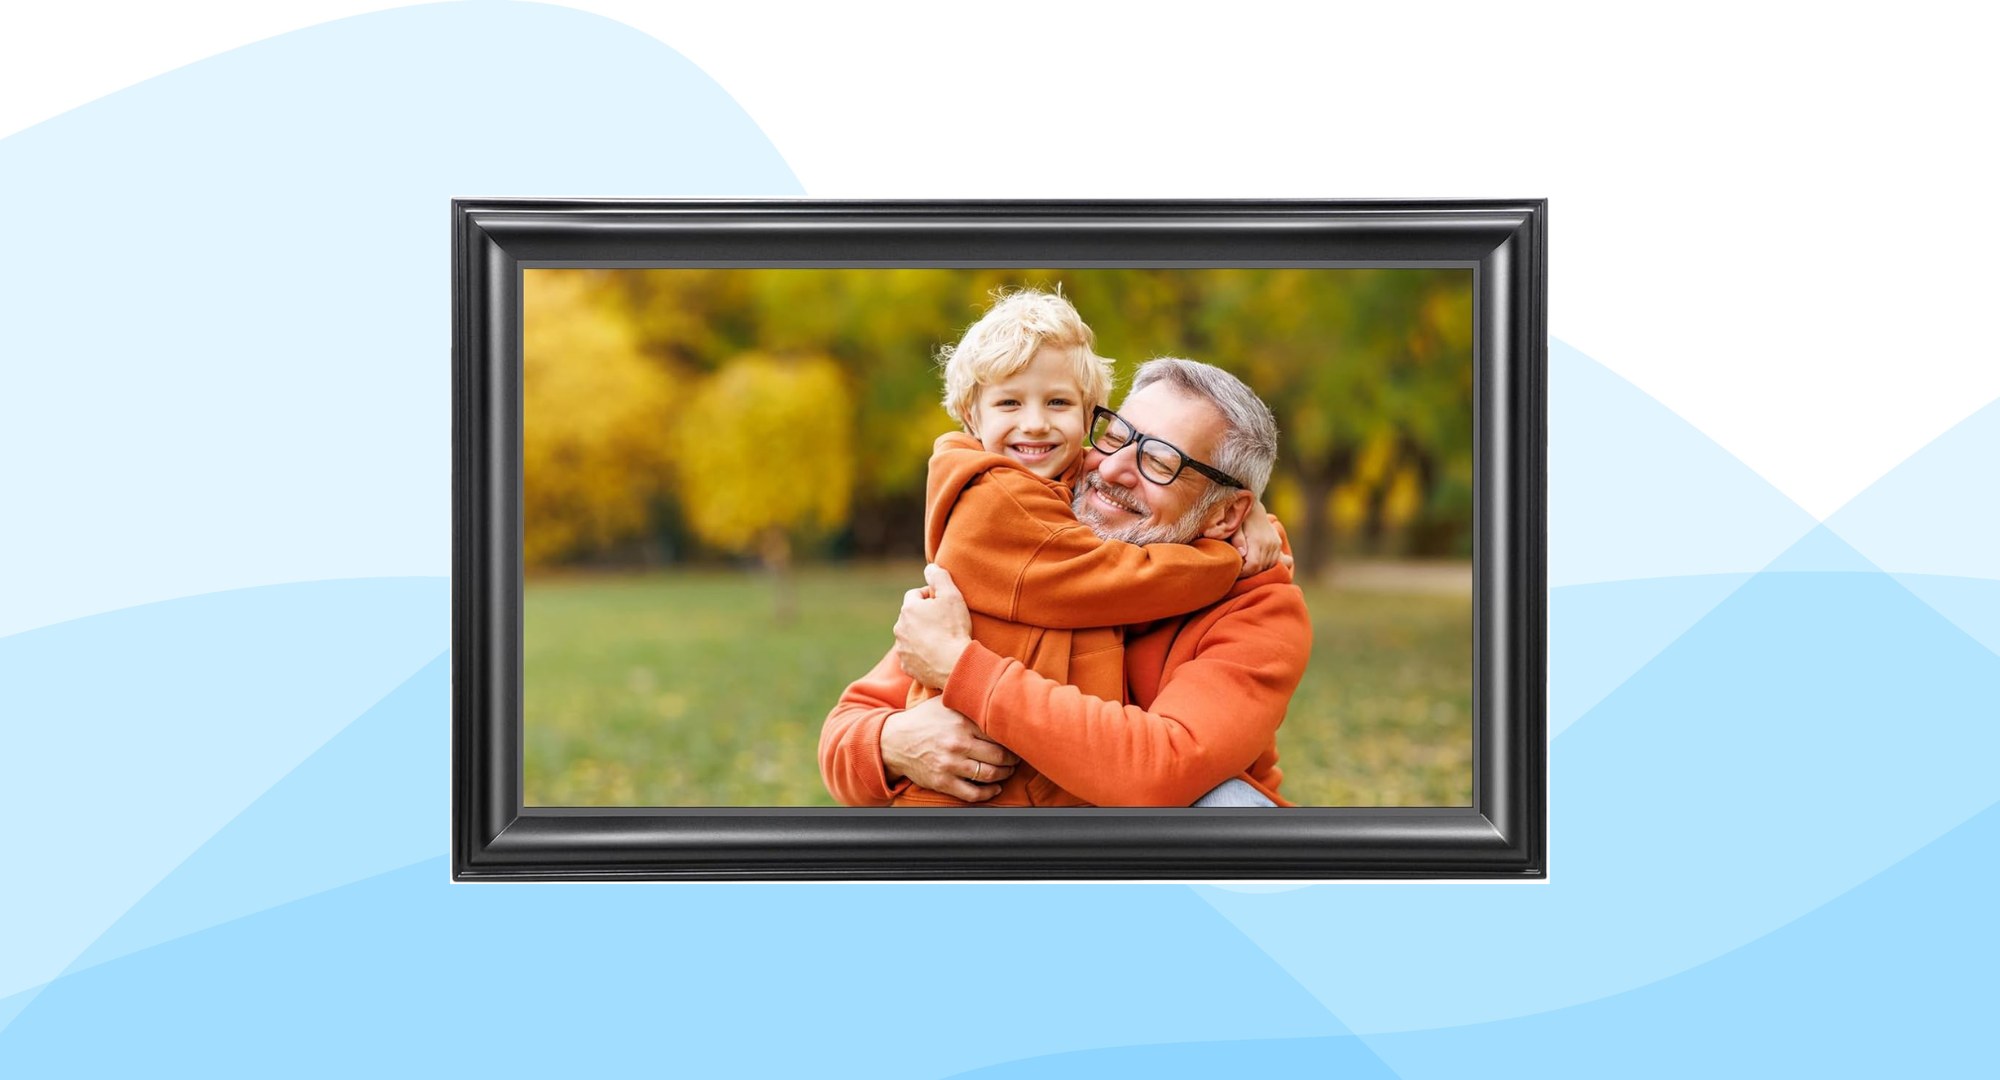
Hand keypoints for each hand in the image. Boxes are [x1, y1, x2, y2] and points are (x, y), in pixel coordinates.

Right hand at [881, 695, 1019, 801]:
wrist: (894, 741)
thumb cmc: (922, 720)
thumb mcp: (944, 703)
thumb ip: (967, 701)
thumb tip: (994, 691)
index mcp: (961, 722)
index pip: (998, 732)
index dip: (1013, 738)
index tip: (1018, 740)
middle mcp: (958, 744)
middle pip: (999, 756)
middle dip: (1013, 760)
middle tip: (1017, 758)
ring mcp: (950, 764)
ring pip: (989, 775)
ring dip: (1004, 775)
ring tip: (1007, 771)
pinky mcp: (942, 781)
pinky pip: (972, 793)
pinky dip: (988, 793)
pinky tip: (995, 788)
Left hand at [894, 564, 973, 688]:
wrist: (953, 665)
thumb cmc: (953, 629)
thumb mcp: (951, 595)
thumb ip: (939, 577)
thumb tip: (930, 567)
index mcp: (909, 609)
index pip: (915, 594)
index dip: (930, 596)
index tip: (943, 602)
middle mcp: (900, 628)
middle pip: (911, 616)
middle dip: (924, 616)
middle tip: (944, 621)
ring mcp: (902, 649)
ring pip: (910, 636)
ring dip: (922, 635)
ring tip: (941, 640)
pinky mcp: (907, 666)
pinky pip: (912, 656)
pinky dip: (922, 654)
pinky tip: (936, 655)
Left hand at [1228, 502, 1281, 577]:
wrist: (1252, 507)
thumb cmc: (1239, 518)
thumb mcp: (1235, 526)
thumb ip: (1237, 539)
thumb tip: (1241, 553)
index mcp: (1257, 540)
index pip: (1253, 565)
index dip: (1243, 572)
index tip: (1234, 572)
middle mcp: (1269, 543)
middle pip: (1261, 568)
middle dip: (1248, 573)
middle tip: (1238, 571)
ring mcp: (1275, 544)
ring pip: (1269, 566)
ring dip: (1257, 570)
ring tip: (1245, 566)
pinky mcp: (1277, 543)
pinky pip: (1276, 561)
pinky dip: (1266, 566)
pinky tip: (1258, 566)